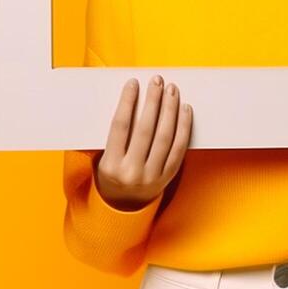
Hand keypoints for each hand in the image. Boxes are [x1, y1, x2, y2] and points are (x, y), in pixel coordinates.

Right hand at [95, 75, 192, 211]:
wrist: (123, 207)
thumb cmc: (112, 173)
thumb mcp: (102, 158)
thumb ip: (112, 134)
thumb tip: (124, 99)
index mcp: (111, 165)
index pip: (120, 126)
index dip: (127, 102)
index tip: (133, 83)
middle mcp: (131, 171)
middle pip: (145, 129)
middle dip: (152, 101)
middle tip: (157, 81)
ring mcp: (152, 175)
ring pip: (164, 137)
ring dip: (169, 110)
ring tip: (172, 90)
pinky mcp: (167, 177)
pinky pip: (179, 148)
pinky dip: (184, 127)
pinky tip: (185, 110)